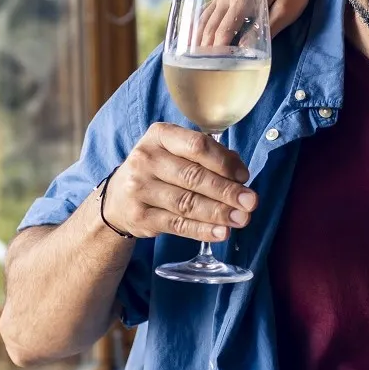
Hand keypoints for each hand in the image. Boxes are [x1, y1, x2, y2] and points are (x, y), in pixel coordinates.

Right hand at [103, 123, 256, 241]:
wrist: (117, 199)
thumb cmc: (159, 171)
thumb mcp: (176, 152)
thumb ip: (207, 156)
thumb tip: (240, 171)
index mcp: (159, 136)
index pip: (197, 146)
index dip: (224, 162)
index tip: (244, 176)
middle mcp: (146, 159)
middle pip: (194, 176)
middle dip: (227, 191)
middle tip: (251, 202)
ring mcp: (140, 189)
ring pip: (187, 203)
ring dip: (219, 213)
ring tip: (242, 219)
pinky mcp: (141, 216)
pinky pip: (178, 225)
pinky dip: (202, 230)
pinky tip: (222, 233)